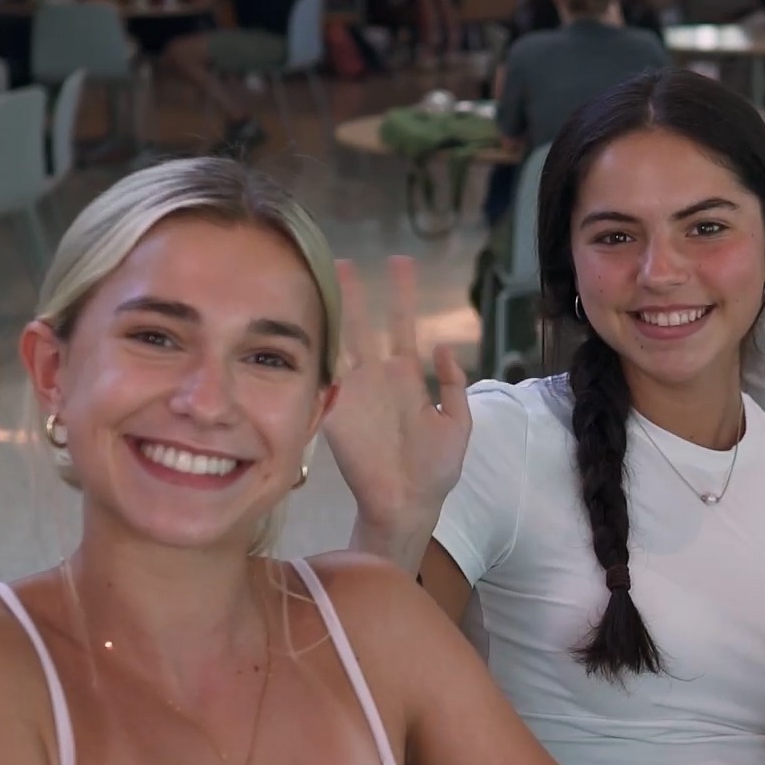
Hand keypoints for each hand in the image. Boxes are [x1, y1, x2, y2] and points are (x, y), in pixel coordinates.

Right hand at [324, 257, 469, 535]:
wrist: (407, 504)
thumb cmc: (435, 469)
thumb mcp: (457, 423)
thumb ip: (452, 386)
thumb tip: (443, 347)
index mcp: (406, 379)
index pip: (403, 327)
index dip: (402, 295)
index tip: (401, 262)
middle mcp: (377, 379)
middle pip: (363, 326)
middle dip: (355, 294)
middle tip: (344, 260)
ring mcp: (353, 394)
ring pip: (340, 344)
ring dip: (331, 314)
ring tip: (322, 281)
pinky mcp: (335, 412)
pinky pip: (323, 379)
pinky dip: (315, 354)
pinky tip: (307, 325)